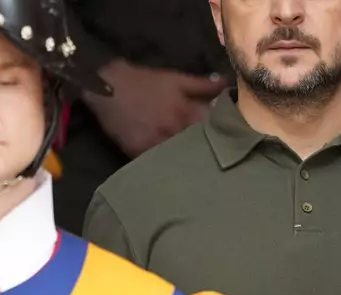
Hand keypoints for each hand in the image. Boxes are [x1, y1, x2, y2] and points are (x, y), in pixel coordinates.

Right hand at [83, 59, 227, 157]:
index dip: (223, 134)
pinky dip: (165, 165)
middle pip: (197, 147)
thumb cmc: (144, 82)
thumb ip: (203, 84)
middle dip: (206, 151)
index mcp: (186, 112)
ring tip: (196, 167)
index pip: (212, 129)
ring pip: (178, 158)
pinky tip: (171, 169)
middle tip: (219, 158)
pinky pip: (157, 164)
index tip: (231, 138)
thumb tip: (227, 84)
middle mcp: (173, 131)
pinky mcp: (138, 154)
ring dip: (186, 161)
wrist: (108, 88)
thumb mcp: (175, 78)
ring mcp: (155, 144)